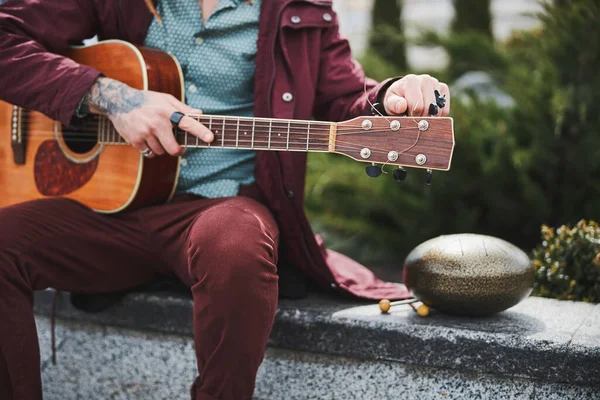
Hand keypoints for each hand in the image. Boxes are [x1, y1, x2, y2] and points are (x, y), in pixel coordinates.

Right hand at [83, 77, 213, 156]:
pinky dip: (151, 150)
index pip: (188, 123)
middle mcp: (156, 123)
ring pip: (161, 152)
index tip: (210, 138)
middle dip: (178, 151)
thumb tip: (200, 114)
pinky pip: (149, 153)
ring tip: (159, 138)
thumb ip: (183, 108)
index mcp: (167, 112)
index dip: (200, 131)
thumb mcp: (165, 99)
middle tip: (179, 148)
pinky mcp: (135, 140)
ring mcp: (145, 133)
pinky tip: (149, 140)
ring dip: (163, 149)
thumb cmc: (147, 100)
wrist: (119, 101)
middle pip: (173, 148)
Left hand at [383, 74, 449, 116]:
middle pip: (429, 108)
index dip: (413, 116)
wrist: (403, 91)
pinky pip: (445, 109)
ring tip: (420, 114)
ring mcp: (436, 83)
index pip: (418, 106)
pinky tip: (428, 112)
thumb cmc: (396, 98)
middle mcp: (426, 79)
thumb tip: (402, 106)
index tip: (408, 117)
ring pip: (438, 109)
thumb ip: (394, 105)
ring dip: (430, 116)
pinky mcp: (444, 89)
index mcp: (411, 81)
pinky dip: (438, 115)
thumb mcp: (390, 102)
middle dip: (421, 117)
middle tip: (414, 117)